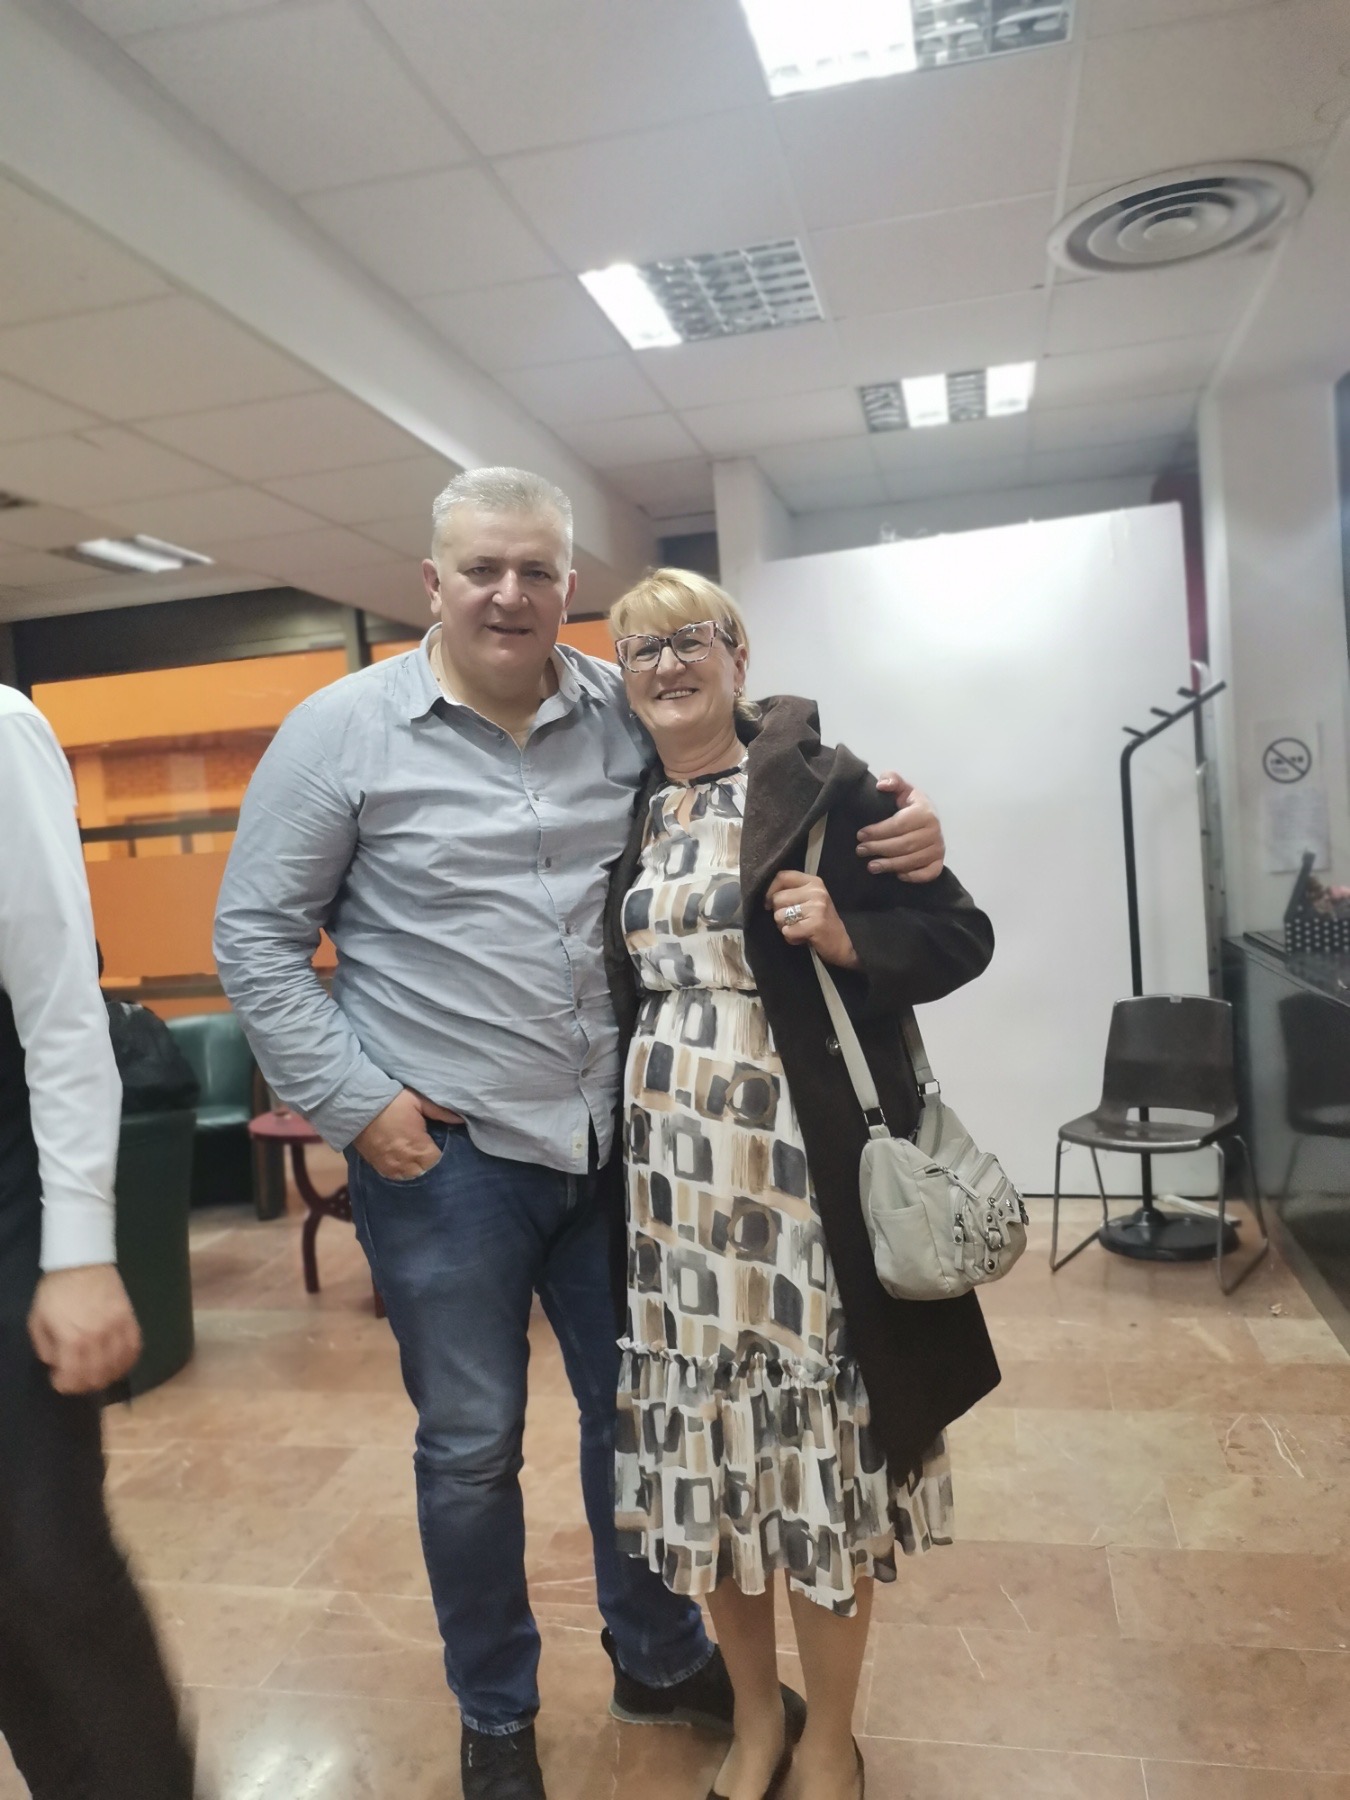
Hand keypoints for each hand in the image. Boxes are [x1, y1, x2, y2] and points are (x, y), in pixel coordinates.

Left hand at [28, 1265, 141, 1394]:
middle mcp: (98, 1338)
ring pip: (118, 1364)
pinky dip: (128, 1360)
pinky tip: (120, 1363)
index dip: (65, 1385)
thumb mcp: (37, 1320)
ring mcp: (117, 1328)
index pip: (74, 1376)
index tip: (59, 1381)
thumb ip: (45, 1347)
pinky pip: (134, 1347)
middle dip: (85, 1384)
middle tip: (77, 1380)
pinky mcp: (130, 1319)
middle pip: (98, 1375)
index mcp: (73, 1339)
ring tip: (98, 1374)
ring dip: (107, 1376)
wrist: (81, 1261)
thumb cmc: (55, 1291)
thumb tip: (57, 1363)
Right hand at [353, 1088, 462, 1179]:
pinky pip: (394, 1177)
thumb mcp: (418, 1101)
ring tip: (416, 1156)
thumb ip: (441, 1112)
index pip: (436, 1161)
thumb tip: (461, 1119)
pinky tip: (404, 1162)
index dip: (439, 1153)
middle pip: (424, 1171)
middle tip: (428, 1149)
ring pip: (409, 1177)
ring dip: (415, 1169)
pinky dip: (401, 1171)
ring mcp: (389, 1166)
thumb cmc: (392, 1101)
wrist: (358, 1104)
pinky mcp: (377, 1166)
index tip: (438, 1144)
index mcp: (417, 1146)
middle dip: (428, 1162)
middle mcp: (404, 1161)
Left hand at [766, 871, 858, 968]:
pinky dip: (791, 938)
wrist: (843, 944)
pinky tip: (803, 938)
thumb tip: (767, 896)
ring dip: (785, 927)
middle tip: (793, 921)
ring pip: (779, 916)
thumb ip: (792, 892)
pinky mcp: (815, 924)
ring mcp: (817, 907)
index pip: (782, 876)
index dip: (770, 890)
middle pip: (777, 898)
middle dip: (779, 914)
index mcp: (814, 882)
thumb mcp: (810, 900)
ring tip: (800, 929)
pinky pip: (787, 931)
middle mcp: (816, 891)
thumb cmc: (822, 922)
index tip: (769, 903)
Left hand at [857, 774, 944, 881]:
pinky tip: (897, 875)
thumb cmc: (910, 804)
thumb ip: (891, 779)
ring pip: (912, 860)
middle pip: (904, 844)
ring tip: (871, 866)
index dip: (878, 831)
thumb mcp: (901, 788)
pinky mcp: (939, 862)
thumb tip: (882, 785)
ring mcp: (939, 848)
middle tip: (861, 850)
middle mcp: (935, 831)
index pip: (898, 825)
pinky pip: (928, 873)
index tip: (860, 834)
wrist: (928, 817)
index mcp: (925, 812)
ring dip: (890, 865)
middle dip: (879, 848)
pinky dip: (913, 876)